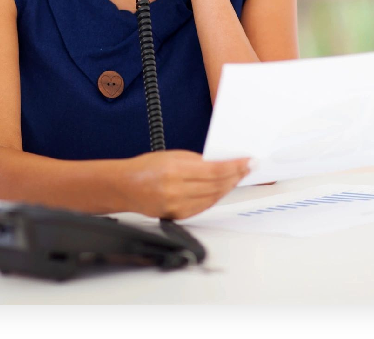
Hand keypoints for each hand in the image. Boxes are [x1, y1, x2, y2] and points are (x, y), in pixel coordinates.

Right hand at [125, 149, 250, 219]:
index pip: (215, 170)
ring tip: (238, 177)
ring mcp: (177, 206)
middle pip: (217, 185)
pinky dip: (216, 197)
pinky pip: (204, 207)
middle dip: (236, 176)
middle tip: (248, 168)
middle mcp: (177, 190)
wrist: (125, 187)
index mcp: (175, 170)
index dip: (235, 166)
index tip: (248, 162)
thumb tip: (219, 164)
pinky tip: (222, 189)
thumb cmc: (145, 168)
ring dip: (228, 187)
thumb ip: (196, 160)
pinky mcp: (178, 216)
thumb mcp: (172, 155)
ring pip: (213, 197)